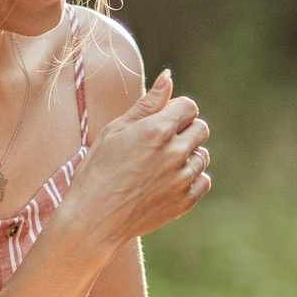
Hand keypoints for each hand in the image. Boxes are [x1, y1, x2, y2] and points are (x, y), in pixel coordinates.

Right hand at [67, 71, 211, 246]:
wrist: (94, 219)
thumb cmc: (98, 170)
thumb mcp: (115, 130)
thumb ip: (147, 104)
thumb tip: (168, 76)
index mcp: (158, 130)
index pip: (189, 106)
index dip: (175, 111)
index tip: (160, 121)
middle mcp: (176, 152)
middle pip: (201, 129)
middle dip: (184, 130)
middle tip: (159, 143)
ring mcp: (183, 178)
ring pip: (202, 155)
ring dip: (188, 155)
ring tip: (160, 165)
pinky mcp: (185, 201)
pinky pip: (203, 180)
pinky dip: (191, 178)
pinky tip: (168, 181)